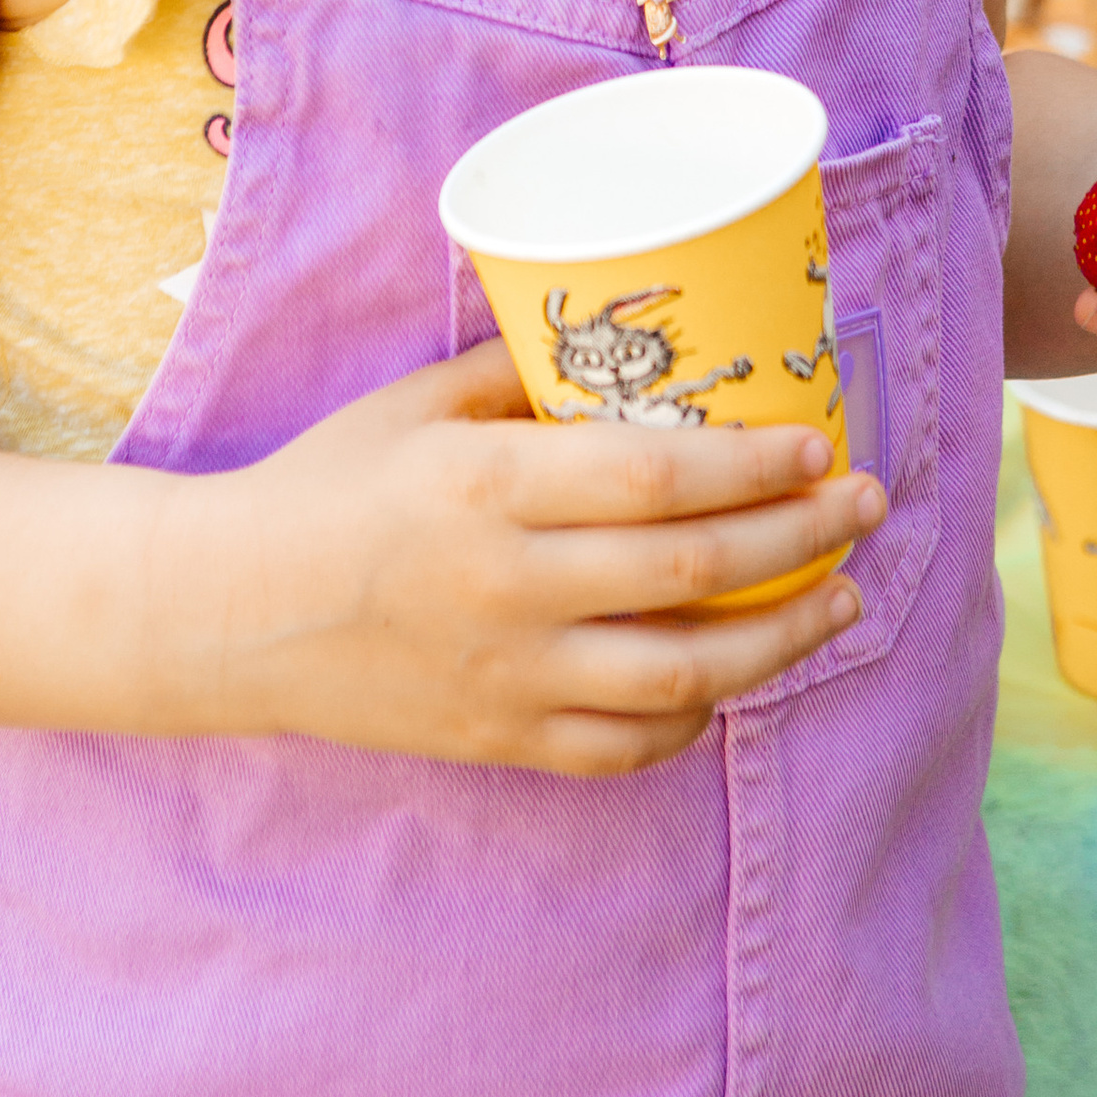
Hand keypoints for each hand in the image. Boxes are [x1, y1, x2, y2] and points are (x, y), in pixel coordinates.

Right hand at [183, 341, 883, 775]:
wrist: (231, 613)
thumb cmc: (328, 483)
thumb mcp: (418, 403)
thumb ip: (520, 376)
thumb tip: (625, 349)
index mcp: (488, 486)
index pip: (657, 479)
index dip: (754, 465)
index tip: (821, 443)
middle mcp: (510, 588)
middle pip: (695, 573)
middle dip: (802, 537)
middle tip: (864, 504)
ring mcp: (510, 678)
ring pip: (685, 677)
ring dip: (781, 637)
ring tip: (838, 598)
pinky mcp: (503, 741)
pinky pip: (628, 747)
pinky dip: (696, 718)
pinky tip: (733, 679)